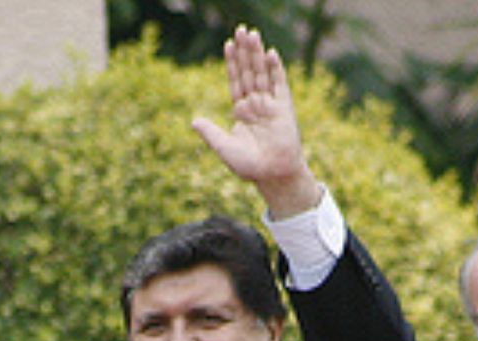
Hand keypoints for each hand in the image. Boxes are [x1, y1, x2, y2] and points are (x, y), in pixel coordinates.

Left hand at [191, 26, 322, 217]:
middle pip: (249, 72)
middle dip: (245, 51)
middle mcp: (255, 104)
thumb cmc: (249, 166)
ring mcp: (270, 104)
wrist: (272, 174)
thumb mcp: (225, 148)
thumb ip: (211, 133)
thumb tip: (193, 121)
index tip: (228, 44)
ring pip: (262, 73)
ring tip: (253, 34)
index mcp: (241, 111)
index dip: (232, 63)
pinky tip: (270, 54)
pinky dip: (275, 69)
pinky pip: (279, 84)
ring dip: (257, 54)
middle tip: (241, 29)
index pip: (235, 81)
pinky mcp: (284, 107)